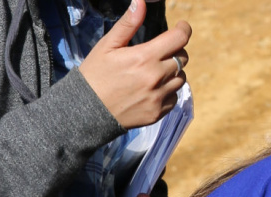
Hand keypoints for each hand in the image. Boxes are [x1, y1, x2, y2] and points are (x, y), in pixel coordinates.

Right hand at [80, 0, 190, 128]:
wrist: (86, 110)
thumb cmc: (95, 74)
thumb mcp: (108, 45)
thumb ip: (128, 24)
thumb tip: (140, 3)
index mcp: (144, 57)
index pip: (179, 39)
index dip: (184, 30)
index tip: (182, 27)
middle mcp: (156, 78)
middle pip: (182, 58)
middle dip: (175, 51)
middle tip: (160, 52)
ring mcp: (158, 97)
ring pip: (181, 78)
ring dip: (172, 72)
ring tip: (153, 72)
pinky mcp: (158, 112)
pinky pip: (174, 97)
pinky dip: (167, 91)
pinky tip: (150, 89)